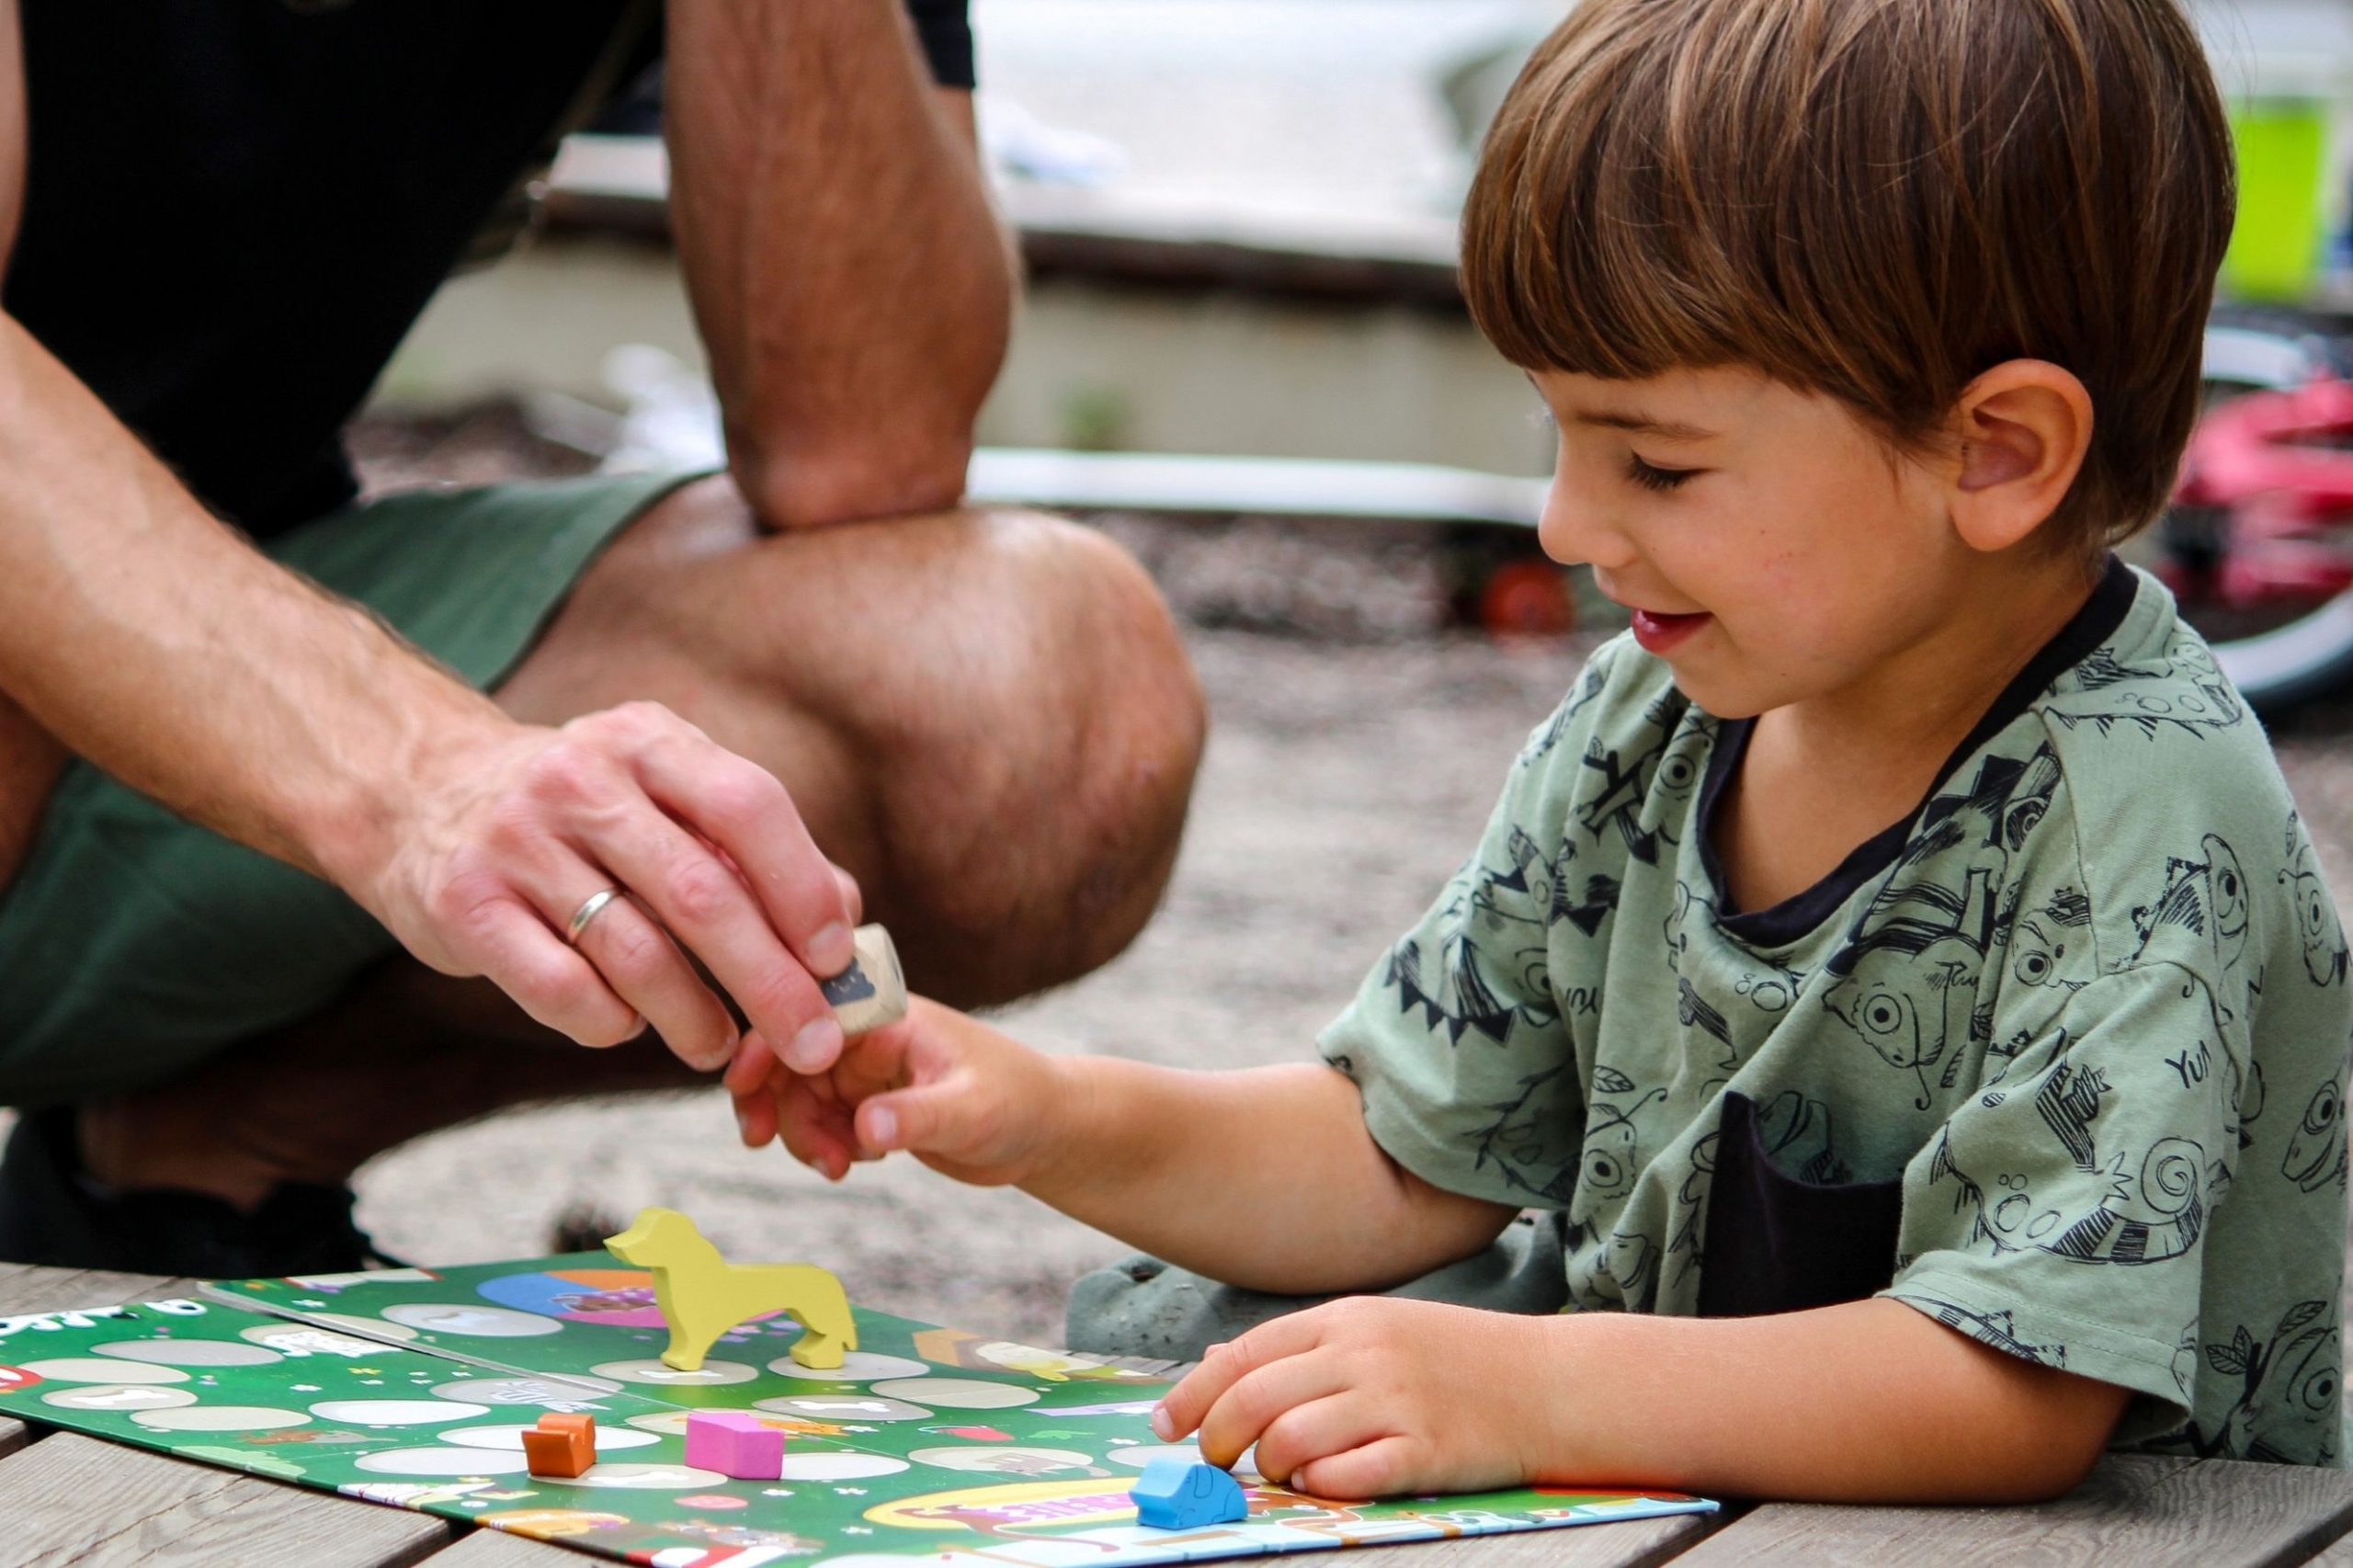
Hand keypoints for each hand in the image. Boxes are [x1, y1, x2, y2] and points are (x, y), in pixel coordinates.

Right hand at [348, 701, 858, 1072]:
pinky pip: (560, 987)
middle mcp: (582, 780)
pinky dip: (608, 1021)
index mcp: (649, 743)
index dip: (802, 887)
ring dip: (693, 1017)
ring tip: (719, 1048)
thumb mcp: (662, 792)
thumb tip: (847, 920)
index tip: (833, 959)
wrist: (418, 792)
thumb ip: (751, 848)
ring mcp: (518, 841)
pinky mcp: (466, 905)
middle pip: (701, 894)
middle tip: (809, 1042)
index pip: (748, 806)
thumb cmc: (581, 810)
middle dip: (769, 981)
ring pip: (633, 952)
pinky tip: (624, 1024)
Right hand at [723, 997, 1060, 1183]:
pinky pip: (817, 1121)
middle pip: (789, 1058)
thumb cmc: (1019, 1102)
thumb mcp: (972, 1111)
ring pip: (797, 1096)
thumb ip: (918, 1117)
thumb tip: (865, 1127)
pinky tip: (854, 1162)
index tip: (741, 1084)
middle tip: (773, 1147)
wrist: (1042, 1131)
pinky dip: (820, 1146)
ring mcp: (863, 1070)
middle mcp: (868, 1035)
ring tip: (837, 1168)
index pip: (809, 1013)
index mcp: (888, 1014)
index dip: (768, 1044)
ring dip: (800, 1135)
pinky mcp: (865, 1103)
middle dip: (776, 1104)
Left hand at [1152, 1299, 1553, 1499]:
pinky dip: (1322, 1488)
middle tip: (1217, 1463)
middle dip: (1218, 1440)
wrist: (1552, 1382)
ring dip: (1271, 1468)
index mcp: (1345, 1320)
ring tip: (1285, 1473)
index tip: (1166, 1426)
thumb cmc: (1457, 1359)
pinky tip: (1328, 1483)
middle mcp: (1363, 1355)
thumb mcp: (1376, 1330)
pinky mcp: (1426, 1451)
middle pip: (1255, 1399)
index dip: (1194, 1393)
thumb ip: (1300, 1348)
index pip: (1244, 1354)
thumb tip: (1218, 1360)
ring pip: (1290, 1440)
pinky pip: (1348, 1478)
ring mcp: (1395, 1402)